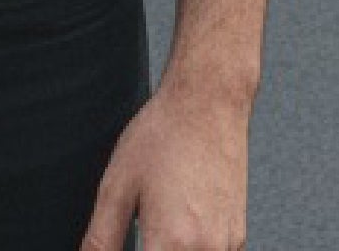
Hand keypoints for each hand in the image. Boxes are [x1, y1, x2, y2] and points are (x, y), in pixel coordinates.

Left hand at [81, 86, 250, 250]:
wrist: (208, 103)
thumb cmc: (163, 135)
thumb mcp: (117, 185)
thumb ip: (101, 238)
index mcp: (170, 243)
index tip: (133, 239)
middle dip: (150, 250)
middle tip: (141, 229)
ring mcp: (226, 247)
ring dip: (170, 250)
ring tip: (160, 220)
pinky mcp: (237, 238)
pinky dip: (192, 249)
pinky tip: (180, 222)